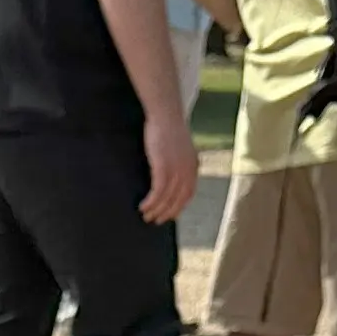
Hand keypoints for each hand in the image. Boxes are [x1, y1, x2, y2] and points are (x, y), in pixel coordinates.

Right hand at [137, 103, 192, 222]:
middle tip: (155, 221)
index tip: (170, 216)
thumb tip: (173, 173)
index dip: (179, 207)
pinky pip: (157, 192)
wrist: (166, 114)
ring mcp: (176, 170)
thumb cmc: (169, 127)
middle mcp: (187, 171)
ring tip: (145, 216)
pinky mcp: (163, 168)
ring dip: (155, 210)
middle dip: (166, 213)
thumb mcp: (180, 147)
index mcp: (193, 166)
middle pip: (178, 200)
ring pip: (166, 199)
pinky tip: (143, 206)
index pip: (188, 194)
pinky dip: (151, 202)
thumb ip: (180, 161)